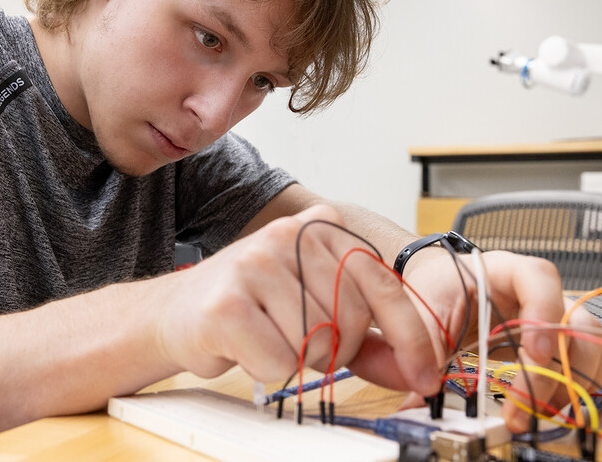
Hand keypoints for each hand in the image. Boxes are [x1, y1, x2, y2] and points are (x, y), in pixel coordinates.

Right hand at [155, 204, 441, 393]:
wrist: (175, 312)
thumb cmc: (251, 310)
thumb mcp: (317, 308)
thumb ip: (369, 335)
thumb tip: (418, 367)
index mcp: (318, 227)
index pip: (383, 284)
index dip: (412, 336)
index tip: (426, 373)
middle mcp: (288, 234)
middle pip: (353, 320)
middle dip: (335, 350)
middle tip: (298, 341)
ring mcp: (254, 264)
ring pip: (316, 346)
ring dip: (295, 361)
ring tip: (266, 337)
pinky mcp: (227, 303)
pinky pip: (278, 362)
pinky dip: (266, 370)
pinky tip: (243, 345)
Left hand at [350, 249, 601, 431]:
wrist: (432, 288)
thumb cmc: (430, 290)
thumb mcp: (418, 313)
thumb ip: (420, 347)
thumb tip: (422, 393)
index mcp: (502, 271)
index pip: (539, 278)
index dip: (544, 314)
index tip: (533, 352)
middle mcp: (534, 293)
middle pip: (574, 323)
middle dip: (557, 370)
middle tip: (525, 405)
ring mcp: (548, 319)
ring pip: (587, 347)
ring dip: (570, 384)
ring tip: (533, 413)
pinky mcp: (549, 344)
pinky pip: (579, 364)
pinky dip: (569, 390)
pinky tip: (540, 409)